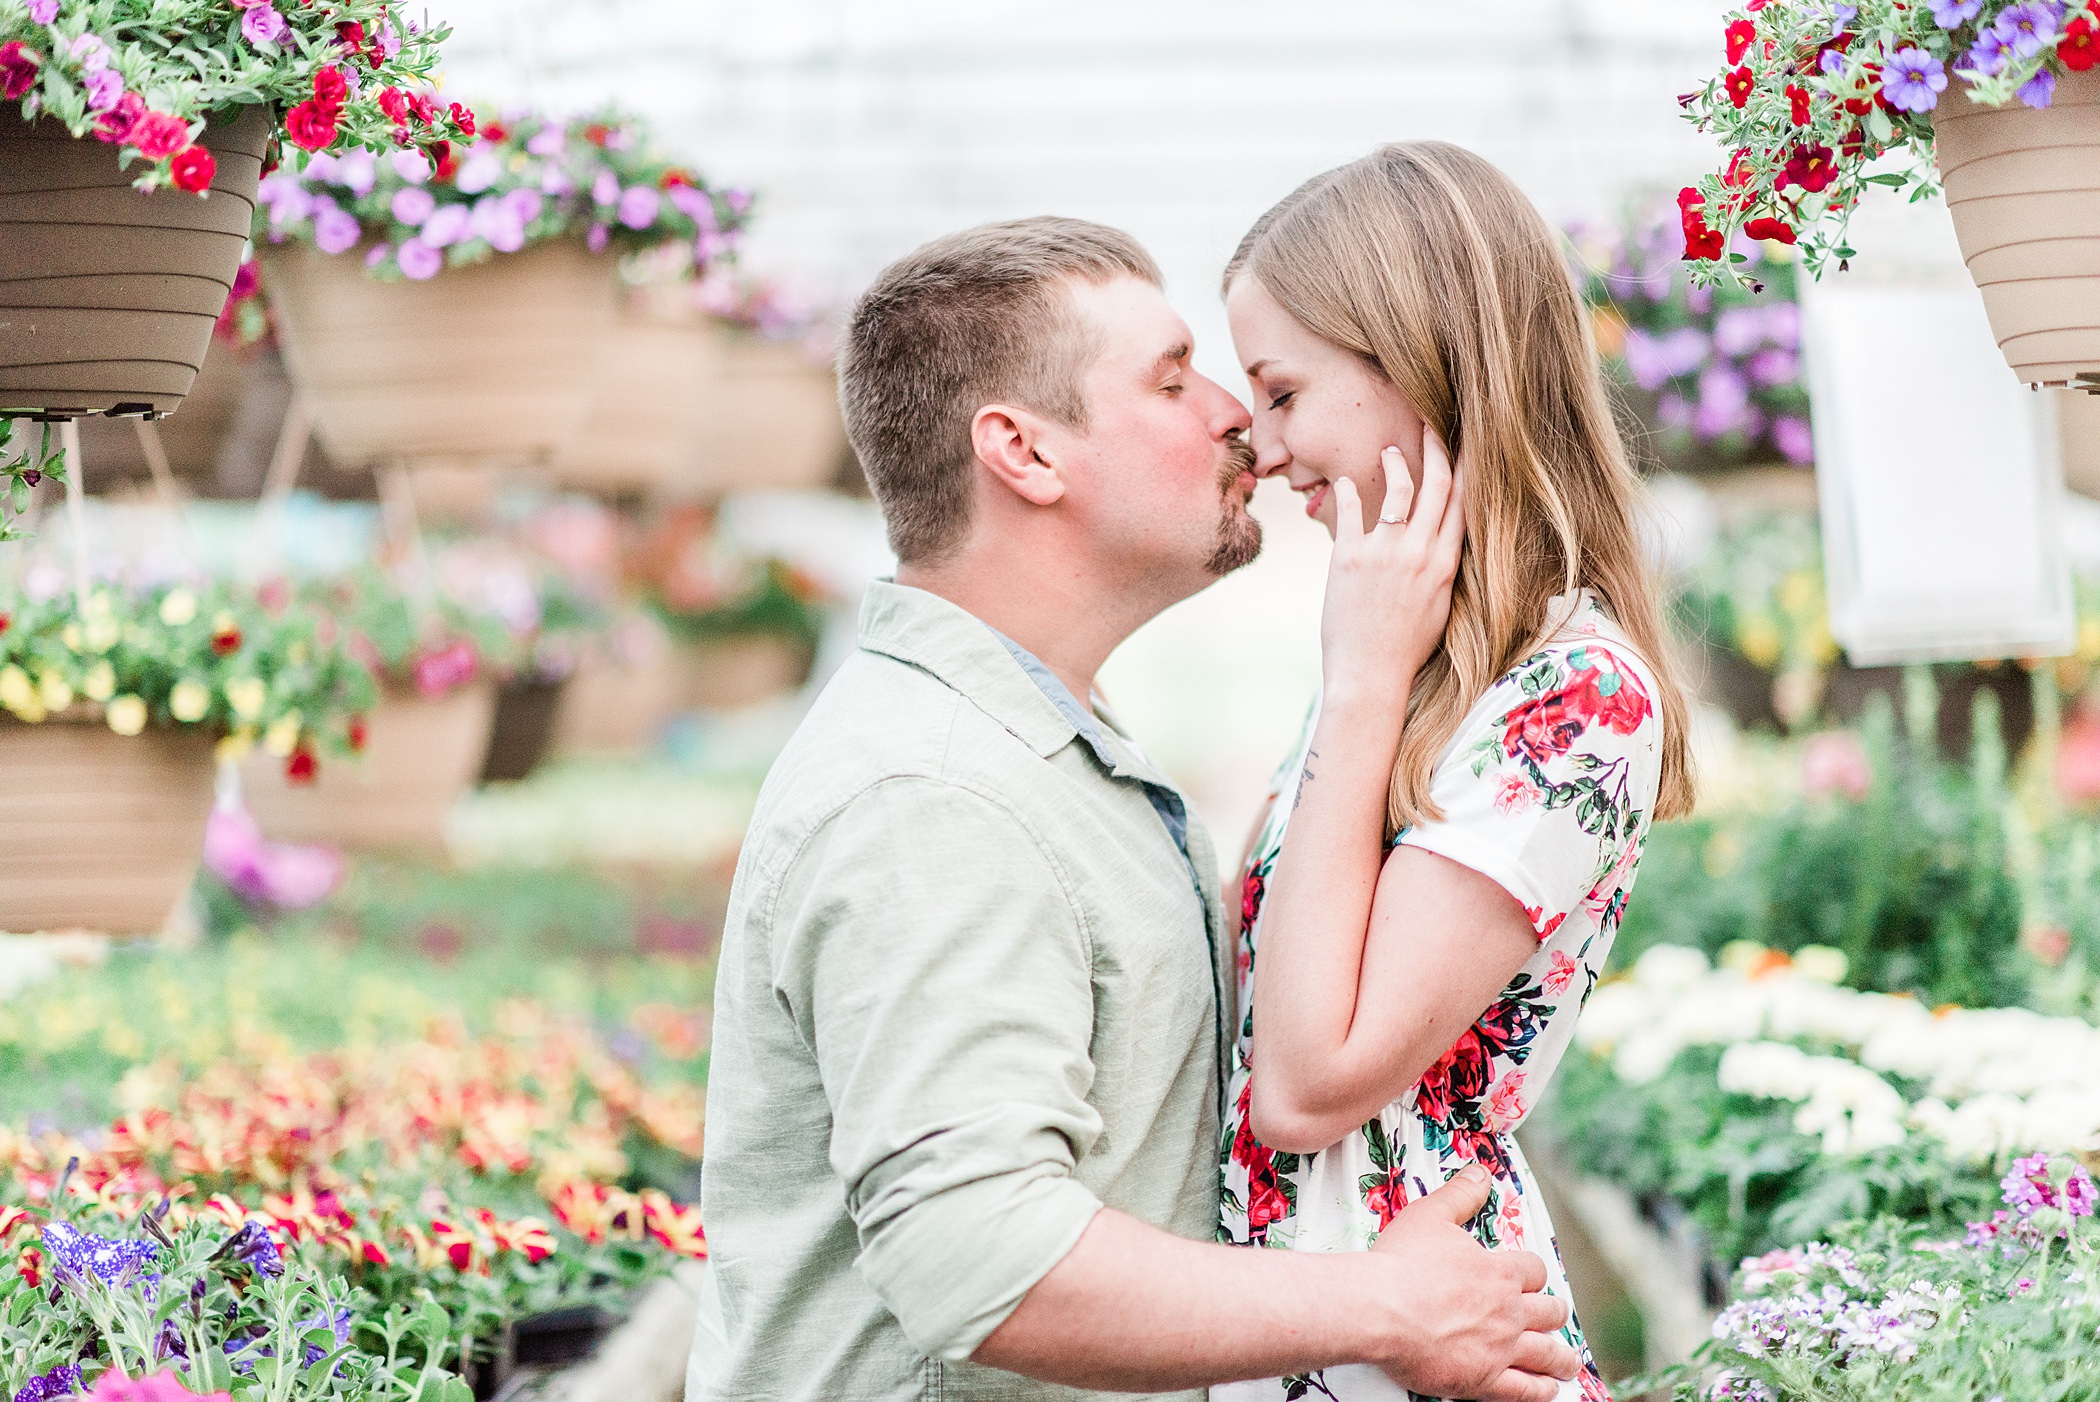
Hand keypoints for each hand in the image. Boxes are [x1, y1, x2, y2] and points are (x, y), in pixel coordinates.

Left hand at [1319, 430, 1464, 714]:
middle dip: (1436, 448)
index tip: (1466, 443)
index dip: (1467, 468)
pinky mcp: (1350, 558)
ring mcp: (1385, 553)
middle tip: (1430, 423)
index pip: (1464, 503)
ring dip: (1395, 462)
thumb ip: (1442, 570)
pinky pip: (1351, 511)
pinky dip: (1348, 491)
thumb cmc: (1406, 648)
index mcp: (1446, 564)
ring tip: (1390, 449)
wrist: (1371, 675)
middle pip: (1437, 485)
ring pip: (1399, 490)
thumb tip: (1442, 546)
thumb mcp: (1439, 606)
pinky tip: (1344, 481)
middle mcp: (1420, 552)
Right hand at [1362, 1165, 1578, 1401]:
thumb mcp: (1430, 1215)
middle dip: (1553, 1313)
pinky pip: (1526, 1391)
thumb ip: (1460, 1194)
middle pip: (1549, 1312)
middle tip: (1554, 1317)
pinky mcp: (1485, 1379)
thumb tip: (1481, 1172)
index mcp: (1498, 1272)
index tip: (1530, 1279)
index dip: (1533, 1275)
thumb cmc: (1401, 1263)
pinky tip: (1548, 1389)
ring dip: (1561, 1357)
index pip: (1534, 1271)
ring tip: (1567, 1362)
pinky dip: (1542, 1390)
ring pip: (1547, 1354)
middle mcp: (1508, 1311)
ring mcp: (1501, 1348)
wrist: (1381, 1309)